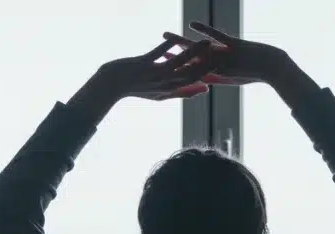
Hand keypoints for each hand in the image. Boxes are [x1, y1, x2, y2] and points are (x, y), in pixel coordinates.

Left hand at [89, 37, 217, 100]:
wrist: (111, 85)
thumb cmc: (136, 88)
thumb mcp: (161, 94)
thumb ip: (181, 92)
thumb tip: (202, 90)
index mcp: (170, 90)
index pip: (194, 82)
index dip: (210, 75)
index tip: (224, 70)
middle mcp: (165, 83)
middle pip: (191, 73)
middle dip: (207, 63)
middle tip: (223, 54)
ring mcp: (154, 74)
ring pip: (179, 62)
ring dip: (194, 51)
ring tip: (207, 42)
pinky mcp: (143, 64)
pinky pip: (158, 54)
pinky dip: (167, 46)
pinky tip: (174, 38)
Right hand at [163, 21, 288, 85]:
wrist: (273, 67)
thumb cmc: (253, 72)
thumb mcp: (233, 76)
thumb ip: (217, 76)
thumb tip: (204, 78)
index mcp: (216, 76)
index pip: (190, 73)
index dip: (174, 68)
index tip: (159, 63)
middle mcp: (217, 68)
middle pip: (190, 61)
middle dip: (171, 56)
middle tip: (153, 53)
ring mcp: (224, 56)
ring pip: (199, 49)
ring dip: (181, 41)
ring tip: (165, 34)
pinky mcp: (233, 45)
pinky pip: (216, 36)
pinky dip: (204, 30)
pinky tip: (191, 24)